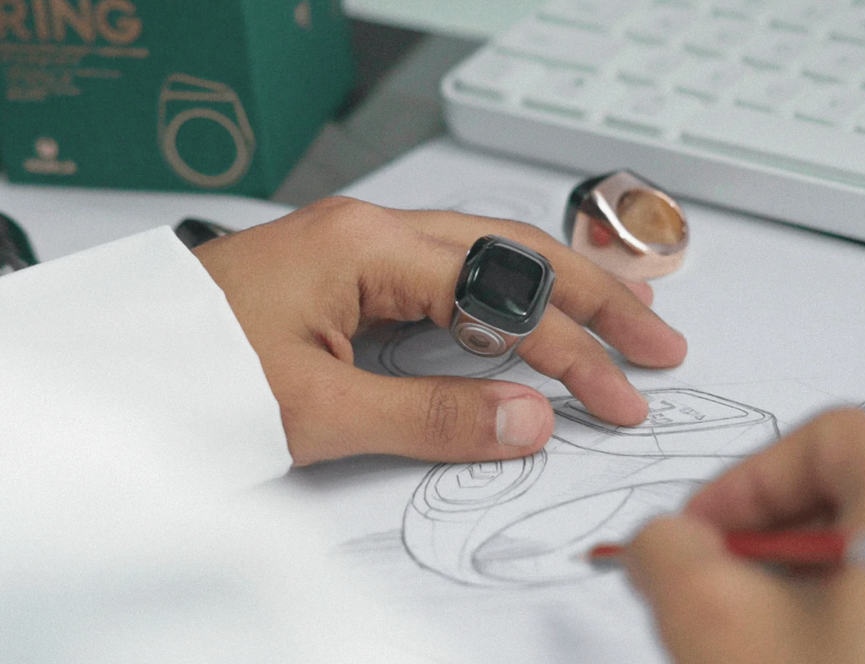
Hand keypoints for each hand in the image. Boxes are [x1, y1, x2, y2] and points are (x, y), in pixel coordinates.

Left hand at [193, 197, 685, 465]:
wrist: (110, 366)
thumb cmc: (189, 372)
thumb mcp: (318, 408)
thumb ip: (432, 415)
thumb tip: (530, 420)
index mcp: (369, 247)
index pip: (504, 293)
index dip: (573, 351)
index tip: (621, 397)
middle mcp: (374, 232)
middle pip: (514, 252)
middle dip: (595, 296)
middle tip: (659, 337)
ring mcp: (361, 248)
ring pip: (486, 258)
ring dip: (558, 289)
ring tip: (623, 312)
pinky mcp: (349, 273)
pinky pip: (448, 277)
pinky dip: (504, 297)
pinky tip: (533, 313)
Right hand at [624, 409, 864, 663]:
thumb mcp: (710, 622)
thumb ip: (665, 548)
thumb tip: (662, 539)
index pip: (829, 437)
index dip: (748, 477)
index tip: (701, 532)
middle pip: (859, 496)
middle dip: (768, 537)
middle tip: (712, 585)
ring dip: (805, 583)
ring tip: (753, 637)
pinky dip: (852, 622)